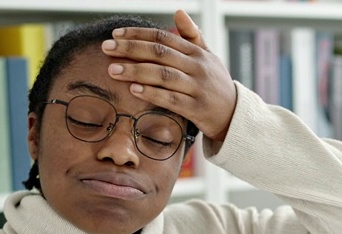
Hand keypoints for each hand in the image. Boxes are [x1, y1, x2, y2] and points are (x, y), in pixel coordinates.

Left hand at [102, 9, 237, 143]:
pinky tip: (134, 89)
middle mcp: (197, 67)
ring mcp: (197, 88)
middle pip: (160, 53)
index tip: (116, 34)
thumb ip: (192, 35)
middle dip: (130, 49)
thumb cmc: (216, 83)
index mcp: (196, 53)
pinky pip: (171, 99)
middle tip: (107, 48)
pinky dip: (152, 94)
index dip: (138, 34)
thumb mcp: (208, 56)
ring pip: (163, 75)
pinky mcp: (196, 109)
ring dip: (136, 71)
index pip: (163, 37)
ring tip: (113, 69)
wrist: (235, 115)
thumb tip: (178, 11)